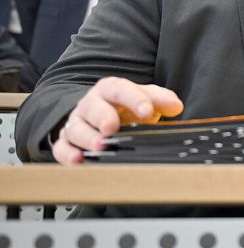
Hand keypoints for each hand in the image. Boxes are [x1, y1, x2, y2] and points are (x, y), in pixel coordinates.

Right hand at [52, 77, 182, 164]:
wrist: (101, 119)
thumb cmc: (125, 109)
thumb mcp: (145, 100)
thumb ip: (161, 100)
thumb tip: (176, 106)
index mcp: (110, 90)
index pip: (120, 90)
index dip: (134, 99)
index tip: (147, 110)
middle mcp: (90, 105)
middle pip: (93, 107)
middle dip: (103, 117)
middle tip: (112, 128)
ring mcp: (76, 123)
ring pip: (76, 128)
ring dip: (87, 138)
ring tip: (100, 146)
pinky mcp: (66, 142)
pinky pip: (61, 148)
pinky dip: (68, 154)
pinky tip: (79, 160)